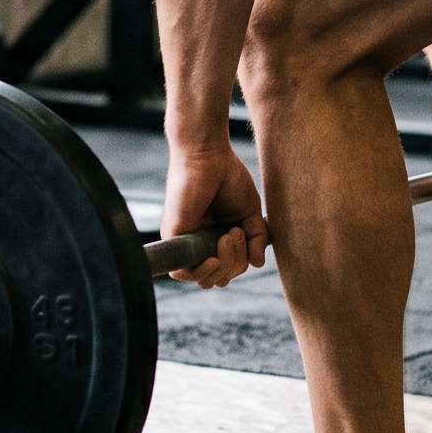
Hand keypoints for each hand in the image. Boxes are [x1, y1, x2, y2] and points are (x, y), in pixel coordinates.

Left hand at [161, 143, 267, 288]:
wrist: (208, 154)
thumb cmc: (228, 176)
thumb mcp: (250, 212)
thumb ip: (256, 238)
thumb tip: (257, 265)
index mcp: (215, 238)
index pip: (227, 270)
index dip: (240, 264)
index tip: (244, 235)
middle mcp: (199, 242)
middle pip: (218, 278)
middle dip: (235, 264)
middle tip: (236, 232)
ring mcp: (185, 241)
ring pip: (203, 278)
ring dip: (225, 264)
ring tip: (228, 235)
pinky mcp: (173, 237)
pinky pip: (183, 271)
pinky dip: (202, 270)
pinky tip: (214, 255)